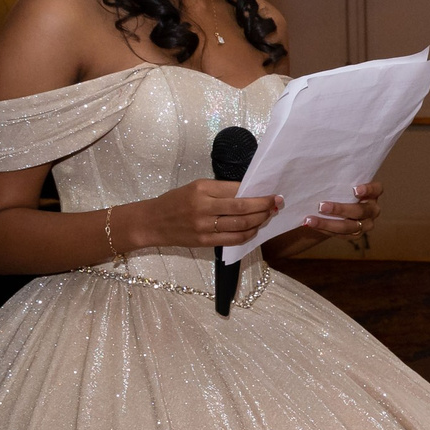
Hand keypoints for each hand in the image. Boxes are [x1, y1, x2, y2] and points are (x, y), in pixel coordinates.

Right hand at [142, 178, 280, 248]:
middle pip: (243, 207)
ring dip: (260, 220)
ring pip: (241, 224)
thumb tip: (249, 193)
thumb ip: (220, 191)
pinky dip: (248, 234)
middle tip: (277, 203)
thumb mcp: (195, 188)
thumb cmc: (175, 201)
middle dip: (264, 206)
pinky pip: (233, 239)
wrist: (152, 222)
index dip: (257, 192)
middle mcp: (203, 206)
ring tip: (269, 216)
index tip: (271, 192)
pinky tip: (255, 229)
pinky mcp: (203, 242)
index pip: (237, 190)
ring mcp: (204, 226)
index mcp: (202, 189)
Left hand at [300, 180, 381, 241]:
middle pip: (361, 211)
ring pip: (350, 227)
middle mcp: (372, 210)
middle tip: (321, 206)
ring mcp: (366, 224)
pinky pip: (341, 235)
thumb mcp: (340, 182)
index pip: (376, 189)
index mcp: (372, 193)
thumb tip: (316, 166)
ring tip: (310, 220)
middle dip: (340, 209)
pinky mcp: (355, 235)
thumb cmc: (337, 189)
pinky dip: (325, 230)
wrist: (333, 207)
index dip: (368, 190)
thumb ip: (336, 177)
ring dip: (328, 223)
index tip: (355, 190)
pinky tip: (312, 225)